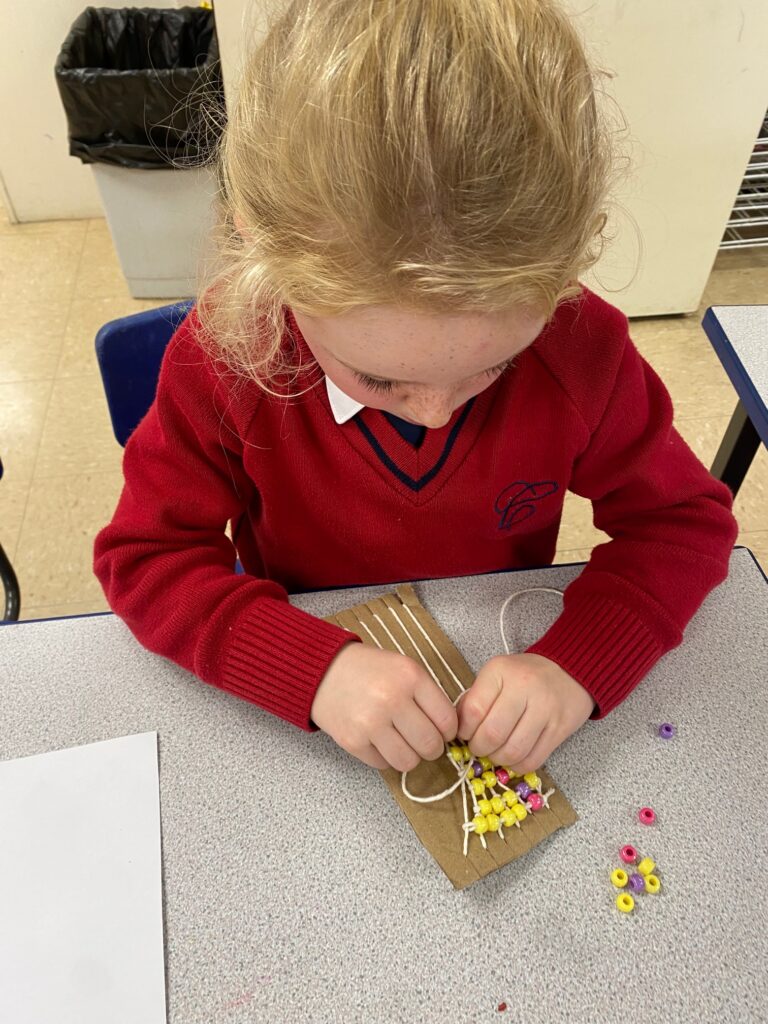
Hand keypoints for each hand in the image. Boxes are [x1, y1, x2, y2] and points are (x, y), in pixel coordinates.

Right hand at [311, 642, 458, 771]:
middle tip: (423, 741)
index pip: (447, 720)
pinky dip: (385, 757)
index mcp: (410, 677)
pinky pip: (384, 764)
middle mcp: (392, 699)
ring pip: (409, 762)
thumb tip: (449, 731)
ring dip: (409, 756)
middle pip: (430, 745)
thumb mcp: (404, 668)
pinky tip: (379, 739)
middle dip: (431, 748)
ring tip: (401, 742)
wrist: (325, 671)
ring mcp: (370, 722)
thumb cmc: (370, 670)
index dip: (448, 731)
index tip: (442, 731)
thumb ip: (428, 695)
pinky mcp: (353, 741)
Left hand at [457, 653, 593, 772]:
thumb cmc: (525, 676)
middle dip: (479, 748)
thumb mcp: (496, 675)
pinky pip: (533, 760)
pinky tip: (514, 758)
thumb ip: (476, 698)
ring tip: (495, 753)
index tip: (465, 733)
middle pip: (492, 734)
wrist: (570, 672)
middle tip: (479, 747)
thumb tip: (458, 728)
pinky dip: (518, 766)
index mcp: (500, 671)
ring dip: (498, 759)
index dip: (464, 730)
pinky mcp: (560, 729)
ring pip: (513, 751)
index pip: (473, 710)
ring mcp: (544, 709)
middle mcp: (523, 687)